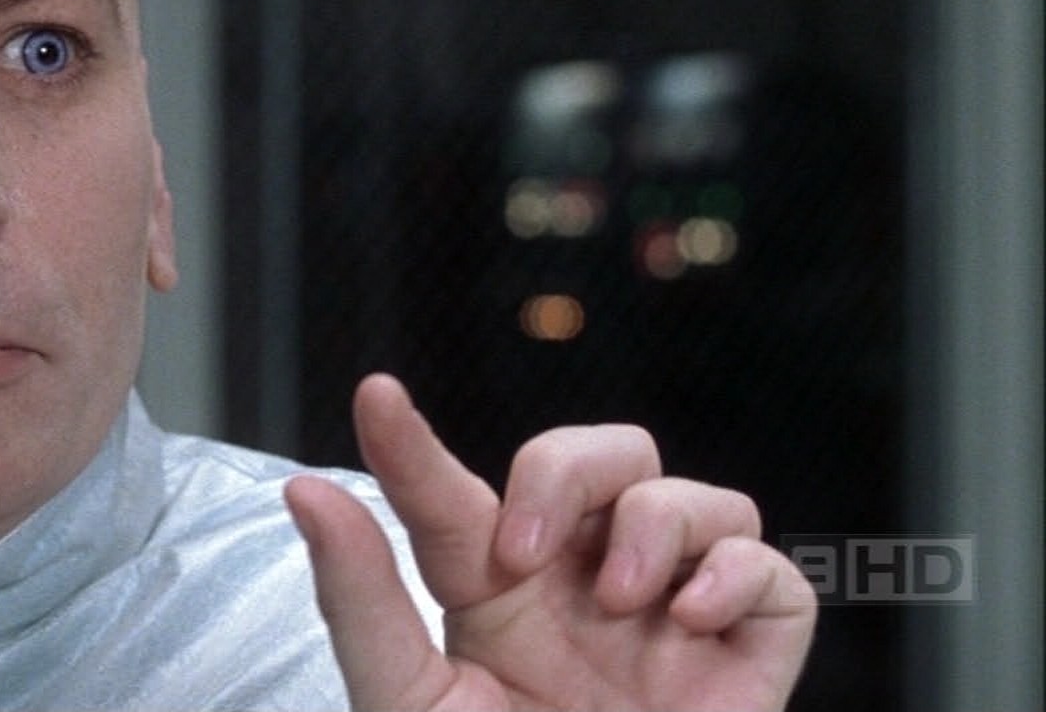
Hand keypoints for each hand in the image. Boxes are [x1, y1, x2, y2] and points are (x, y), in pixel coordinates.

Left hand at [284, 373, 815, 710]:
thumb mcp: (408, 700)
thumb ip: (362, 599)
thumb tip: (305, 492)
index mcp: (494, 593)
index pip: (452, 494)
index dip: (410, 443)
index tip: (376, 398)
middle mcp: (586, 587)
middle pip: (603, 455)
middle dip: (564, 467)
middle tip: (525, 549)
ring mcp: (672, 618)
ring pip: (697, 495)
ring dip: (657, 518)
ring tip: (620, 597)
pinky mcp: (747, 659)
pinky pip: (775, 572)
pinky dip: (738, 574)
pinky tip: (687, 619)